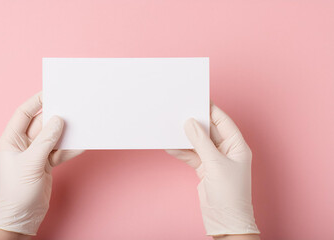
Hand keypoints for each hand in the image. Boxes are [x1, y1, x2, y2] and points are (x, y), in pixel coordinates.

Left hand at [0, 92, 83, 236]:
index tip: (51, 92)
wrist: (22, 215)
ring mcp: (36, 154)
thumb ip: (46, 140)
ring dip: (65, 132)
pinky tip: (81, 144)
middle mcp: (23, 144)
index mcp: (12, 139)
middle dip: (56, 117)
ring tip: (80, 124)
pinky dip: (70, 148)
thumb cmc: (17, 191)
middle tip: (71, 107)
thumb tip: (58, 120)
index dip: (36, 101)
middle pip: (42, 124)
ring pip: (53, 137)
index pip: (24, 113)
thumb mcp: (31, 163)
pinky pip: (60, 151)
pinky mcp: (46, 163)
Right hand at [166, 103, 259, 235]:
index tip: (197, 100)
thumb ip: (201, 142)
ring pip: (198, 143)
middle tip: (180, 112)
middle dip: (195, 123)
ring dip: (186, 138)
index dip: (211, 110)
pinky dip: (182, 152)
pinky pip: (192, 155)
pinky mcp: (205, 169)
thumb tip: (190, 123)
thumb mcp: (215, 164)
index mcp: (237, 146)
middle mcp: (227, 151)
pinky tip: (171, 147)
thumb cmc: (230, 194)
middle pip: (209, 131)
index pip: (223, 122)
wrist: (224, 220)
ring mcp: (215, 160)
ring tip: (172, 129)